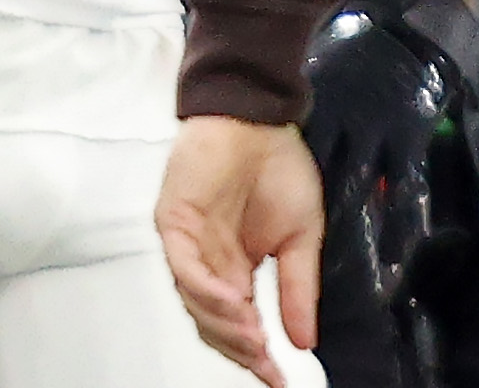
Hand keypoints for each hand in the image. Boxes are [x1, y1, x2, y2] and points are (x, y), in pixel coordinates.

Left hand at [156, 115, 322, 387]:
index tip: (280, 380)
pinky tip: (236, 304)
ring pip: (195, 302)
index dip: (257, 356)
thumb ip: (298, 289)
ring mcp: (187, 243)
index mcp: (234, 268)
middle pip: (212, 323)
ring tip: (256, 339)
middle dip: (241, 350)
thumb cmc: (278, 167)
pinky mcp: (173, 222)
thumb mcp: (302, 238)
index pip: (239, 324)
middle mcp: (207, 262)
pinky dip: (208, 291)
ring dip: (226, 326)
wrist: (259, 118)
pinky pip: (184, 267)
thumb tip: (305, 341)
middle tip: (267, 366)